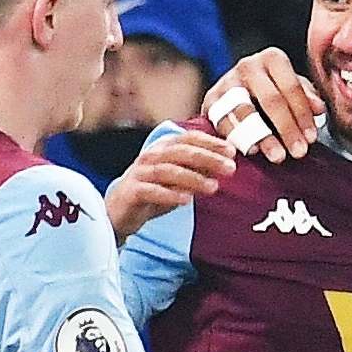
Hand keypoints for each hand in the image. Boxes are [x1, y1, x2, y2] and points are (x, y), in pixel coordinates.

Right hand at [104, 129, 235, 241]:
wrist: (119, 212)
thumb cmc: (153, 192)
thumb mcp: (179, 179)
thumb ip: (198, 169)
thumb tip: (225, 162)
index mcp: (164, 148)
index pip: (189, 139)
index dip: (211, 143)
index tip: (232, 151)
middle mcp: (151, 155)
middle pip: (182, 152)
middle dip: (208, 158)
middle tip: (230, 168)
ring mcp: (140, 172)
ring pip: (169, 171)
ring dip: (193, 178)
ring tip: (214, 187)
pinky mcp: (132, 191)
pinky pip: (152, 191)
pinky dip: (170, 195)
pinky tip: (186, 201)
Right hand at [201, 48, 324, 162]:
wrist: (236, 90)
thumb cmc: (272, 90)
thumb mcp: (292, 89)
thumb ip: (306, 97)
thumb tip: (319, 109)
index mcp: (272, 58)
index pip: (291, 87)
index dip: (302, 114)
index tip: (311, 138)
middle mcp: (248, 66)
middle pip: (271, 100)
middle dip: (287, 129)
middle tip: (299, 152)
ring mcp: (227, 82)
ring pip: (246, 112)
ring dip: (264, 137)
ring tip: (277, 155)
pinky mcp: (211, 101)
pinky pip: (224, 122)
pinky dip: (238, 138)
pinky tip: (252, 151)